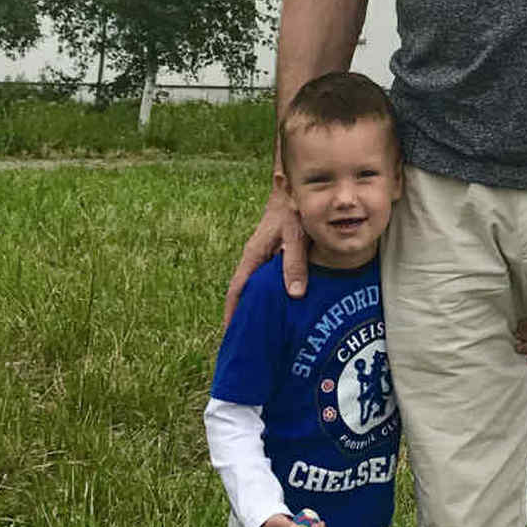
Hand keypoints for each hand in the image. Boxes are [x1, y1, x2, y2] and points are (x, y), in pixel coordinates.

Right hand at [223, 184, 307, 328]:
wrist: (293, 185)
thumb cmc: (293, 207)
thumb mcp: (295, 234)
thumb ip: (295, 263)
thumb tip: (294, 294)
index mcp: (253, 255)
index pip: (237, 291)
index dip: (233, 314)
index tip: (231, 336)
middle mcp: (254, 256)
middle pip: (243, 292)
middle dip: (241, 315)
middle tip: (245, 341)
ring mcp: (263, 254)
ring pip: (255, 285)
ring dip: (254, 305)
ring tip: (259, 329)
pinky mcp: (274, 251)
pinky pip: (267, 277)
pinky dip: (267, 293)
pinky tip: (278, 304)